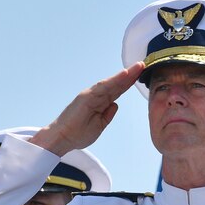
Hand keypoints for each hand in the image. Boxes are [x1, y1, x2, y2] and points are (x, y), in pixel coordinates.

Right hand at [30, 62, 144, 155]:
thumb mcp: (99, 125)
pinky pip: (103, 87)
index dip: (128, 83)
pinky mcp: (86, 97)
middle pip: (116, 85)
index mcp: (98, 103)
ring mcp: (90, 95)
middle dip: (130, 75)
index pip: (117, 91)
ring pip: (111, 83)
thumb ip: (107, 114)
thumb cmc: (77, 134)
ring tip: (139, 66)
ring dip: (125, 75)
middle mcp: (95, 96)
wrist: (61, 139)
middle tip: (143, 65)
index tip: (141, 75)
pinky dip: (115, 80)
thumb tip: (115, 105)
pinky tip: (126, 74)